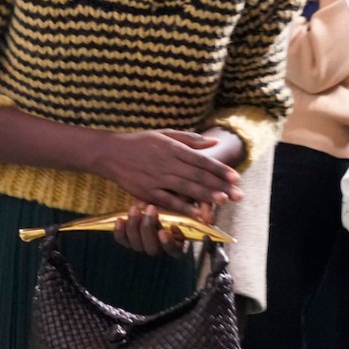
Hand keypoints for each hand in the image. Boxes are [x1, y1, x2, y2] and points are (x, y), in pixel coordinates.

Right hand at [98, 129, 243, 213]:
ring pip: (186, 188)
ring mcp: (156, 178)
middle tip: (237, 194)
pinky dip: (183, 208)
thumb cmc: (141, 143)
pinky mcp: (147, 192)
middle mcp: (166, 163)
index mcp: (172, 148)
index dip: (219, 169)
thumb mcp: (165, 134)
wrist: (111, 153)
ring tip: (223, 201)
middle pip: (197, 176)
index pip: (201, 160)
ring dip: (205, 196)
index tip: (235, 177)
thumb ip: (189, 139)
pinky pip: (168, 201)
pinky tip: (197, 214)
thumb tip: (213, 144)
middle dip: (219, 185)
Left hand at [112, 203, 189, 257]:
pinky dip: (120, 232)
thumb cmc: (171, 201)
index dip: (168, 244)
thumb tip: (193, 208)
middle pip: (152, 248)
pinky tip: (120, 220)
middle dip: (148, 229)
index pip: (175, 251)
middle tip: (150, 209)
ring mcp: (143, 245)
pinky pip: (123, 241)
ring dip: (134, 227)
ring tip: (135, 209)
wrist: (152, 200)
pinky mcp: (129, 240)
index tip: (164, 232)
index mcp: (176, 243)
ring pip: (137, 245)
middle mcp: (159, 248)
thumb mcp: (180, 202)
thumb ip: (185, 206)